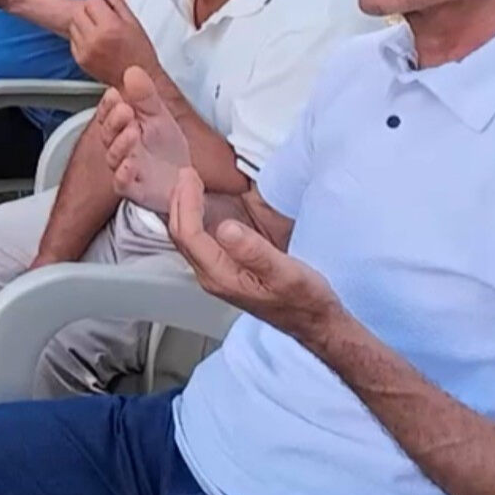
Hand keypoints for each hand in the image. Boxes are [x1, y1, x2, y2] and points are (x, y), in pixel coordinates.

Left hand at [68, 0, 159, 87]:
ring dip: (83, 22)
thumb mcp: (134, 24)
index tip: (103, 1)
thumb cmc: (139, 53)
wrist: (136, 79)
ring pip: (73, 24)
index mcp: (110, 27)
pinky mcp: (81, 60)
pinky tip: (94, 40)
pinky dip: (80, 36)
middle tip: (99, 13)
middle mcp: (95, 38)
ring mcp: (85, 50)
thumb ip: (119, 4)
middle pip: (79, 11)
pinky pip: (73, 40)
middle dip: (89, 9)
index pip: (92, 1)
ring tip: (97, 27)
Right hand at [95, 66, 191, 213]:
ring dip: (120, 144)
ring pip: (114, 157)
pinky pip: (122, 183)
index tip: (114, 93)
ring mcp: (125, 169)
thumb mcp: (160, 116)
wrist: (182, 180)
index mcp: (123, 128)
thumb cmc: (165, 150)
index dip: (108, 105)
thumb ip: (146, 96)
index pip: (108, 115)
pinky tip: (130, 164)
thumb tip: (133, 71)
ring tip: (132, 132)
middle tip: (125, 110)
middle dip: (114, 121)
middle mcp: (120, 148)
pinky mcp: (134, 190)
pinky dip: (124, 174)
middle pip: (108, 134)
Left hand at [167, 167, 341, 339]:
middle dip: (179, 200)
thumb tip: (226, 228)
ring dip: (185, 207)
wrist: (315, 322)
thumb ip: (254, 252)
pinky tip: (203, 203)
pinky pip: (200, 240)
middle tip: (185, 172)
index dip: (186, 203)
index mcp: (221, 277)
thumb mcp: (286, 273)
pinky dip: (196, 217)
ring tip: (190, 181)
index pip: (189, 235)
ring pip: (187, 237)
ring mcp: (217, 273)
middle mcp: (212, 276)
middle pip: (181, 235)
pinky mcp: (226, 268)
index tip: (190, 177)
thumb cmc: (304, 300)